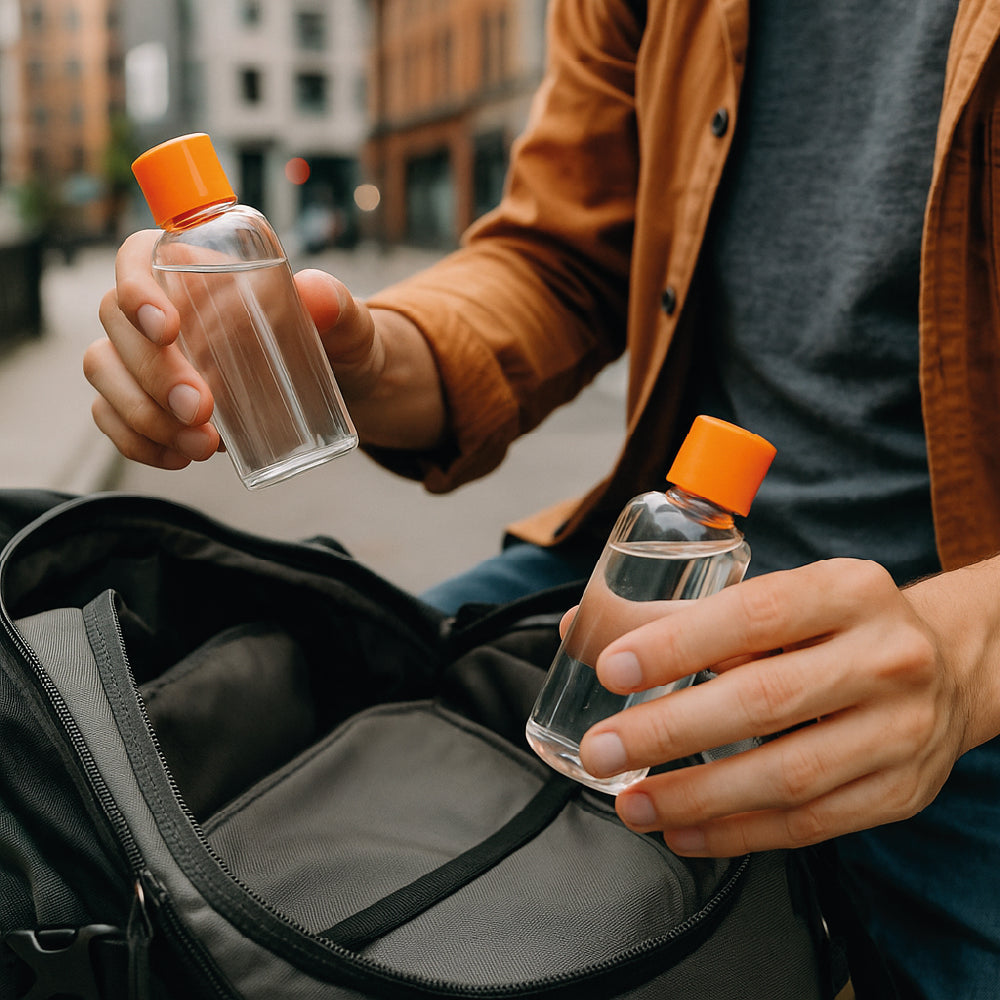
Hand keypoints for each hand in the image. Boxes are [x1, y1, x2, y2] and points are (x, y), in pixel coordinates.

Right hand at [85, 230, 444, 468]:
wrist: (345, 392)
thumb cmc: (339, 344)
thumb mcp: (349, 326)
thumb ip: (339, 308)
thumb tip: (315, 293)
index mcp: (202, 270)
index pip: (138, 257)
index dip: (136, 287)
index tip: (168, 329)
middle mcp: (165, 308)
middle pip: (118, 324)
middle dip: (153, 372)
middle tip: (201, 408)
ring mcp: (150, 358)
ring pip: (106, 372)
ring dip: (143, 413)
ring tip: (203, 445)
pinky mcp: (152, 403)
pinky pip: (113, 417)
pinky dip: (136, 441)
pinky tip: (179, 457)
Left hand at [577, 557, 998, 855]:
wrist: (949, 666)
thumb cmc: (840, 625)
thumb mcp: (789, 594)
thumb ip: (694, 612)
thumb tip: (587, 628)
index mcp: (848, 590)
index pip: (754, 615)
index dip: (679, 643)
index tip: (613, 668)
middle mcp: (885, 658)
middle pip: (765, 701)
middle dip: (671, 729)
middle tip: (605, 746)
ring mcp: (899, 730)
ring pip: (787, 775)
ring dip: (696, 796)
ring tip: (633, 802)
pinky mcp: (900, 792)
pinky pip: (811, 825)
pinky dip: (738, 834)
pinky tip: (685, 832)